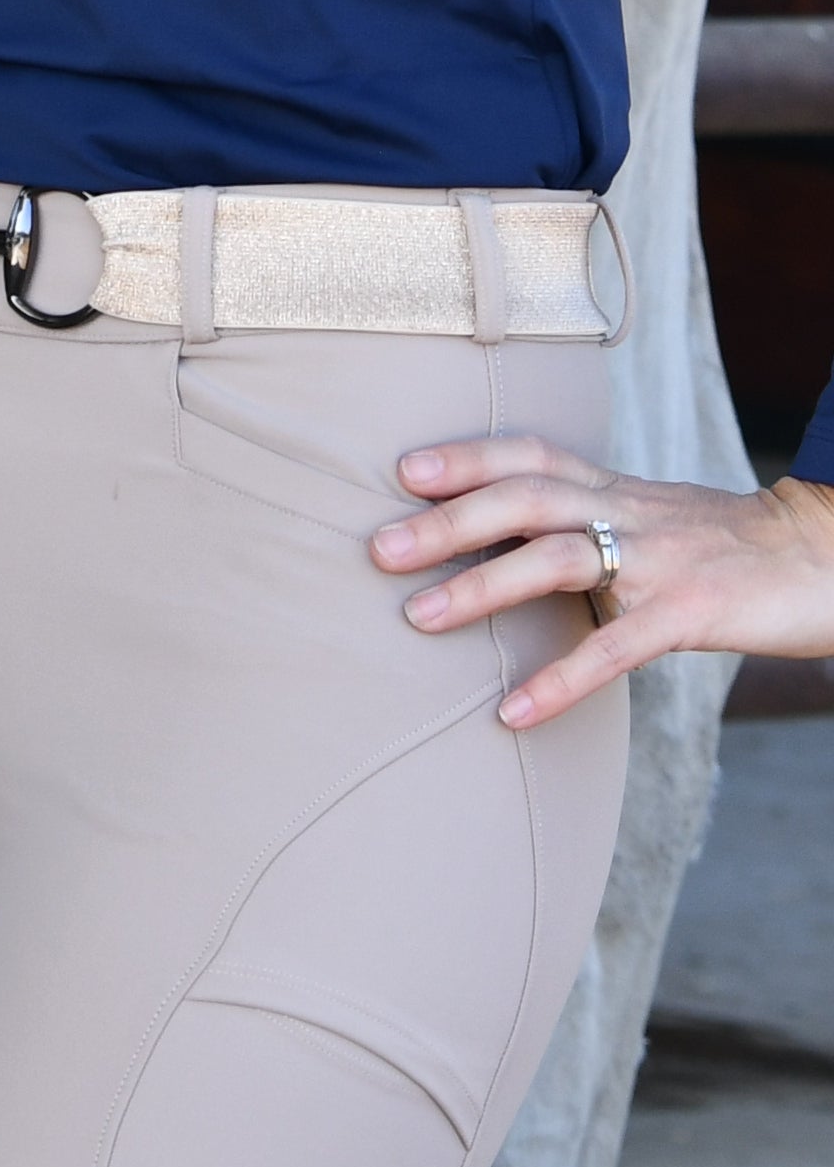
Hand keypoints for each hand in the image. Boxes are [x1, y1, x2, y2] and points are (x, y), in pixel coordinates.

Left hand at [374, 432, 833, 726]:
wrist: (823, 558)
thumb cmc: (728, 547)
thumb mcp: (652, 520)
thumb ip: (591, 524)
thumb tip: (513, 547)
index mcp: (616, 489)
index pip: (529, 455)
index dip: (466, 457)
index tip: (402, 469)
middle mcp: (628, 512)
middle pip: (524, 498)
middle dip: (447, 521)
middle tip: (377, 548)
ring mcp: (659, 561)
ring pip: (557, 558)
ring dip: (482, 588)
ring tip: (419, 619)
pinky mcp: (690, 613)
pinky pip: (615, 647)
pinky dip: (560, 679)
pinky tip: (513, 712)